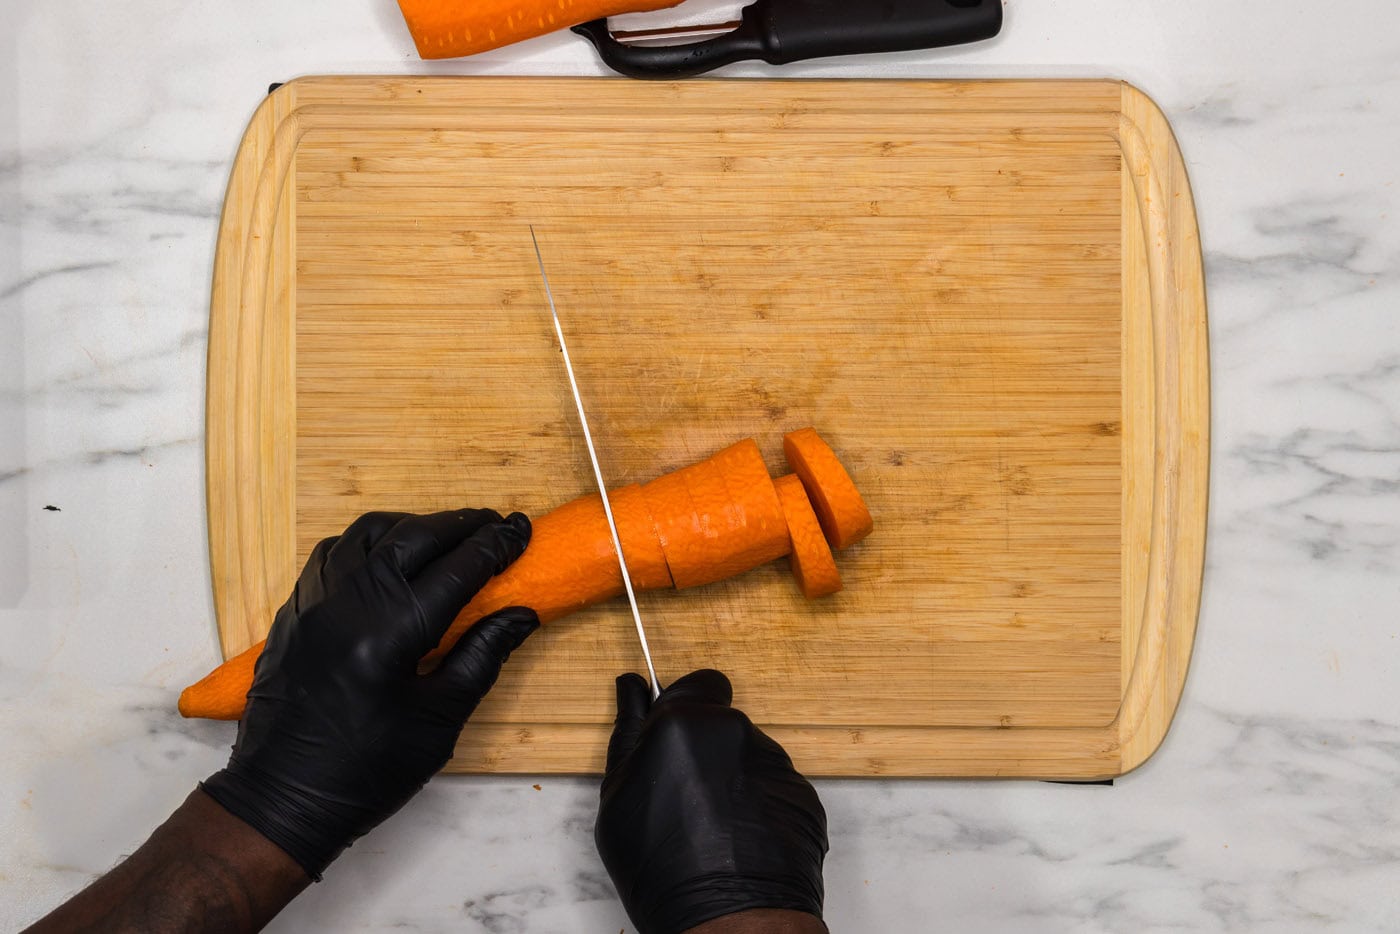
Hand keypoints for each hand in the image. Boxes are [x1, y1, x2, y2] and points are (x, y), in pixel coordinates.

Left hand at [202, 509, 537, 878]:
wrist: (283, 799)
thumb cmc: (369, 771)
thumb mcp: (440, 721)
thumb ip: (482, 657)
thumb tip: (521, 615)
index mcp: (389, 636)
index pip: (454, 570)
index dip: (493, 547)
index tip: (520, 532)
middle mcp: (347, 606)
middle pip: (412, 537)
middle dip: (459, 525)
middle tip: (494, 527)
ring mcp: (313, 604)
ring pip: (367, 534)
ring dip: (413, 526)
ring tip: (446, 537)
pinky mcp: (293, 611)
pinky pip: (332, 552)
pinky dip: (368, 542)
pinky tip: (388, 557)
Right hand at [596, 670, 828, 933]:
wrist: (730, 921)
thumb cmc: (665, 869)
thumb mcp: (618, 796)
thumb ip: (629, 731)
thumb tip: (631, 687)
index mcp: (688, 724)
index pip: (699, 683)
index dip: (686, 706)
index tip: (674, 735)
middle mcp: (738, 733)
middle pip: (723, 723)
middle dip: (706, 748)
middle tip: (684, 795)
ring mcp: (777, 765)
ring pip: (749, 757)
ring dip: (734, 779)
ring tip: (714, 828)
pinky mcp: (804, 796)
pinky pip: (775, 788)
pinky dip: (760, 806)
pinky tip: (741, 841)